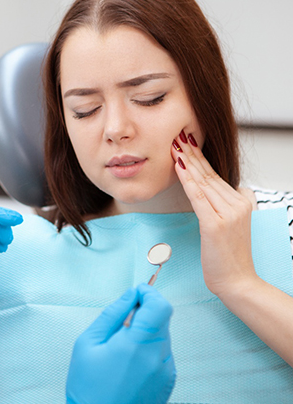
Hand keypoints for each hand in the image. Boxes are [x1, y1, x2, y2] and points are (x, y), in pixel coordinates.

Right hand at [66, 284, 175, 403]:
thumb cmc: (88, 387)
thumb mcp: (88, 343)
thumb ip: (112, 314)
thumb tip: (130, 295)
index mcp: (137, 345)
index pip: (160, 306)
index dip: (149, 293)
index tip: (137, 292)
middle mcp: (158, 357)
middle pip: (163, 318)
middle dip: (145, 311)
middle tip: (123, 320)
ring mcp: (166, 371)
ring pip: (163, 335)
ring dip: (147, 331)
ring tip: (121, 346)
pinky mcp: (168, 381)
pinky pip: (163, 353)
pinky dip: (149, 348)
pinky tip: (129, 361)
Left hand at [171, 130, 256, 296]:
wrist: (237, 282)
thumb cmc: (228, 256)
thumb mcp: (229, 225)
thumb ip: (222, 205)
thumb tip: (209, 190)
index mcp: (241, 201)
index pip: (215, 175)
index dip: (199, 157)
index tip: (185, 142)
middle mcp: (237, 203)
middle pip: (208, 174)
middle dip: (191, 153)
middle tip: (177, 135)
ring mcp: (228, 213)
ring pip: (202, 182)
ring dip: (187, 162)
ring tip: (174, 145)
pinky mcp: (215, 225)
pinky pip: (198, 198)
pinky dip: (188, 181)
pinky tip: (179, 167)